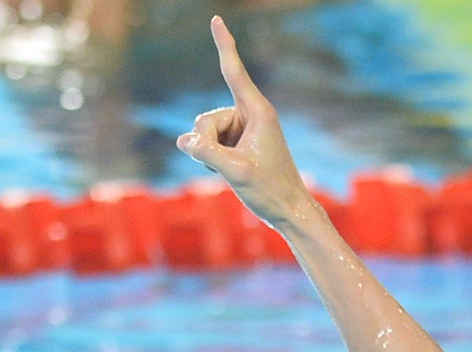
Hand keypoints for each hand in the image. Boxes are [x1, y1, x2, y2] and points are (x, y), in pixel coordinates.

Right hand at [175, 17, 319, 231]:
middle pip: (206, 118)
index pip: (233, 71)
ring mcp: (243, 129)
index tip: (217, 19)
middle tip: (228, 164)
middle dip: (207, 142)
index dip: (224, 45)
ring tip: (235, 170)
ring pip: (205, 132)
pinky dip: (212, 158)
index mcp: (257, 112)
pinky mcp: (239, 143)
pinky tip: (230, 171)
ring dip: (210, 153)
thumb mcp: (235, 171)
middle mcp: (250, 115)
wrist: (289, 211)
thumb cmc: (270, 191)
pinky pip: (210, 143)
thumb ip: (206, 153)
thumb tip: (183, 140)